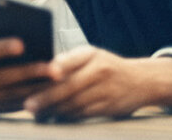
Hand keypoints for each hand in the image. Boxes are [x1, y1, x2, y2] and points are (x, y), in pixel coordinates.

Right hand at [0, 26, 58, 112]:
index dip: (2, 48)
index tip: (21, 42)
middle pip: (4, 78)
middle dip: (31, 73)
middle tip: (54, 68)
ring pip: (12, 95)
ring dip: (36, 88)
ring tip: (58, 80)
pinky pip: (12, 105)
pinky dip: (31, 99)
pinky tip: (48, 91)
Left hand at [24, 46, 171, 120]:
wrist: (142, 81)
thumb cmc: (107, 66)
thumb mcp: (90, 55)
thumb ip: (67, 61)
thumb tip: (42, 69)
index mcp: (91, 54)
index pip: (71, 60)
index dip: (58, 66)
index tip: (44, 73)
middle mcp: (100, 71)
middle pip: (70, 86)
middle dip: (47, 97)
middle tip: (29, 105)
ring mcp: (106, 91)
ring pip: (76, 103)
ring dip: (54, 110)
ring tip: (36, 113)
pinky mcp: (109, 108)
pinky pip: (84, 114)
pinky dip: (67, 116)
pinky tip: (53, 117)